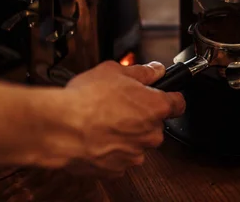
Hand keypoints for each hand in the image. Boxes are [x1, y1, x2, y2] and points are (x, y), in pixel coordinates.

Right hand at [61, 61, 184, 176]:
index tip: (163, 96)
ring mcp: (135, 153)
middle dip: (141, 116)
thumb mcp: (114, 71)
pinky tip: (97, 137)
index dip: (170, 97)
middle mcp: (151, 133)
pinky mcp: (117, 169)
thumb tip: (155, 70)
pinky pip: (120, 157)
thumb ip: (141, 71)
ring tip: (103, 121)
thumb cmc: (86, 100)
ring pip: (137, 142)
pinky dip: (111, 149)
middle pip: (155, 124)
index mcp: (156, 107)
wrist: (61, 127)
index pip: (178, 103)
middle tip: (119, 106)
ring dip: (126, 134)